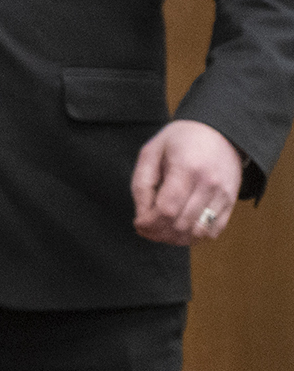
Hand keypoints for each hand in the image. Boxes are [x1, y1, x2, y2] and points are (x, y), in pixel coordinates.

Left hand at [132, 119, 243, 245]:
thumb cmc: (180, 140)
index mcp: (185, 167)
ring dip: (176, 239)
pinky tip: (181, 230)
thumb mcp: (151, 152)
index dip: (150, 223)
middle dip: (159, 233)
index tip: (138, 224)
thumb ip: (142, 184)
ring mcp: (223, 194)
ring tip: (161, 232)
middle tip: (146, 230)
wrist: (219, 131)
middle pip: (181, 224)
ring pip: (198, 232)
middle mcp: (208, 183)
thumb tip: (141, 216)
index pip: (167, 208)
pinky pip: (214, 231)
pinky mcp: (232, 202)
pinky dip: (195, 237)